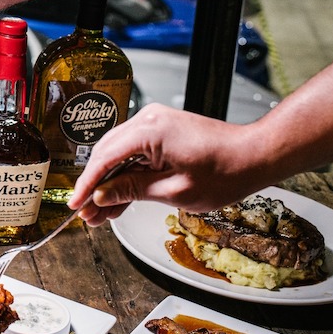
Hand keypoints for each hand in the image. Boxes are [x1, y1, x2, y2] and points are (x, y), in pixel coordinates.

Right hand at [68, 103, 261, 224]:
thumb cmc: (225, 172)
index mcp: (149, 131)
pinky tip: (119, 198)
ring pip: (119, 155)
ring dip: (110, 182)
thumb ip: (132, 190)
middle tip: (87, 213)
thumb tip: (102, 196)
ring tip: (101, 212)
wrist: (256, 155)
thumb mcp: (174, 191)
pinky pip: (134, 152)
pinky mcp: (162, 130)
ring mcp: (154, 123)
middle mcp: (147, 119)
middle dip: (96, 186)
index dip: (87, 185)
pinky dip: (126, 174)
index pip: (104, 159)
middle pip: (107, 154)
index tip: (76, 205)